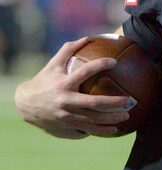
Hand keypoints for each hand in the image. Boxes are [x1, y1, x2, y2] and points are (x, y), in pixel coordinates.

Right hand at [14, 38, 132, 137]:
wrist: (25, 105)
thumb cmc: (43, 81)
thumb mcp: (53, 65)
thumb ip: (68, 51)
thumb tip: (86, 38)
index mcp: (64, 84)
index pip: (84, 72)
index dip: (99, 65)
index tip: (114, 61)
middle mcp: (65, 101)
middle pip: (94, 103)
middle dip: (113, 102)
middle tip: (128, 100)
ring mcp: (66, 116)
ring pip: (93, 120)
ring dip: (111, 119)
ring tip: (126, 116)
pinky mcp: (66, 127)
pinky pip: (87, 130)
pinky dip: (101, 131)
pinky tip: (114, 130)